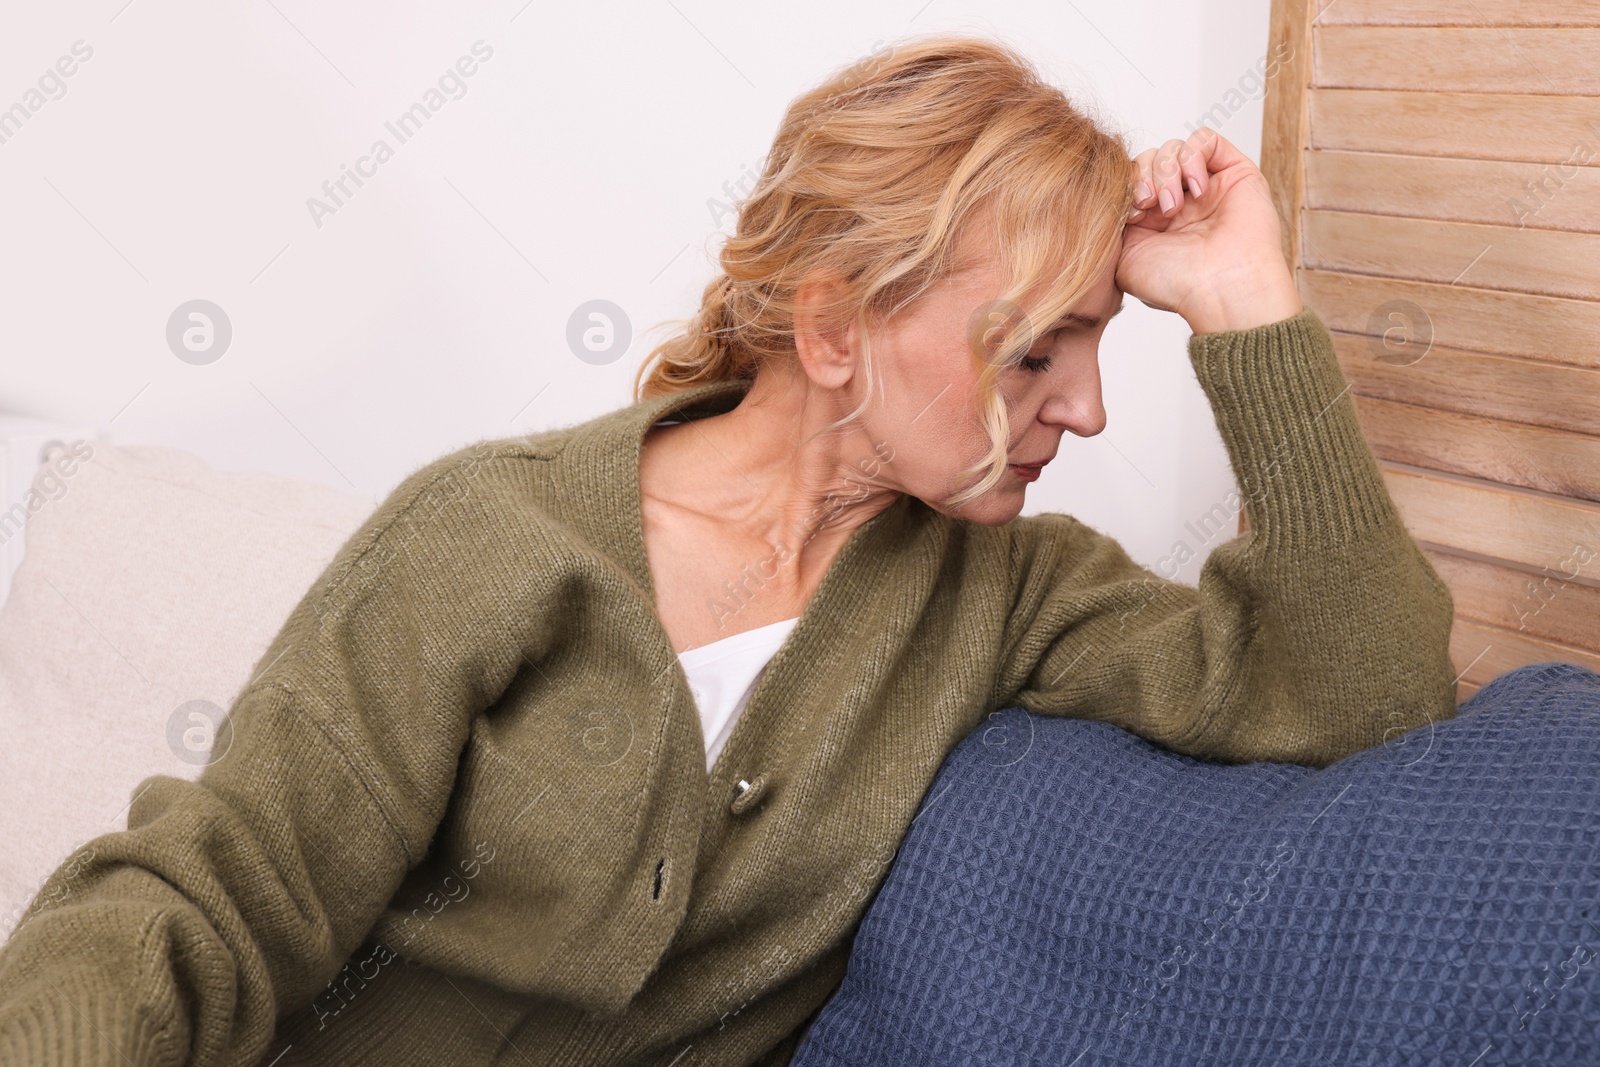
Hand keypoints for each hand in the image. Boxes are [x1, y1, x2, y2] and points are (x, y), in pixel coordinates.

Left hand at [1116, 127, 1302, 333]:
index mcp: (1153, 221)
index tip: (1130, 215)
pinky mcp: (1234, 171)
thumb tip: (1110, 197)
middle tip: (1149, 206)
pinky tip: (1196, 189)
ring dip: (1166, 172)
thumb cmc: (1177, 285)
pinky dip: (1193, 157)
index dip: (1125, 186)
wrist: (1219, 290)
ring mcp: (1207, 186)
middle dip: (1143, 176)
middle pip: (1149, 159)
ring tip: (1173, 207)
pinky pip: (1205, 139)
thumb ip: (1113, 225)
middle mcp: (1181, 201)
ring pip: (1173, 147)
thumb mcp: (1123, 258)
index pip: (1131, 179)